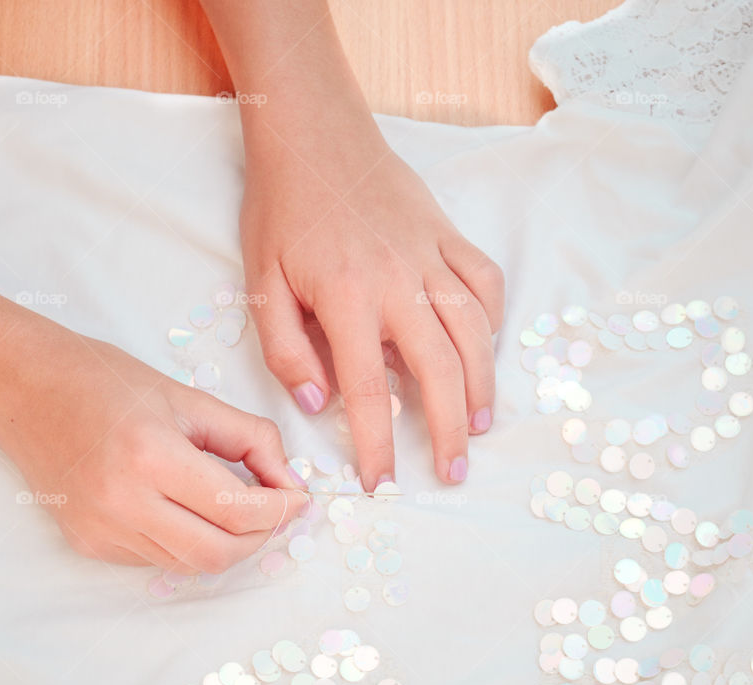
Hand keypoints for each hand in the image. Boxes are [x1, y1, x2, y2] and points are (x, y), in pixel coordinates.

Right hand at [0, 321, 305, 572]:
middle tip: (271, 510)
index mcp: (150, 455)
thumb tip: (288, 482)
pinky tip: (179, 508)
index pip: (236, 509)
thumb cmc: (104, 380)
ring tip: (229, 506)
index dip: (280, 510)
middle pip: (218, 554)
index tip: (297, 496)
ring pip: (189, 565)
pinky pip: (156, 559)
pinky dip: (183, 541)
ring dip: (223, 542)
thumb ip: (250, 439)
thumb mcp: (187, 397)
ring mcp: (101, 530)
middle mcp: (122, 502)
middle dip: (258, 537)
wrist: (21, 387)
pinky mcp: (88, 545)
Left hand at [240, 108, 504, 490]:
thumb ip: (283, 349)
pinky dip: (491, 321)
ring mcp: (431, 256)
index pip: (369, 391)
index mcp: (348, 299)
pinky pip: (485, 283)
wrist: (314, 132)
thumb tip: (316, 403)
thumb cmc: (282, 210)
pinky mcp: (448, 235)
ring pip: (474, 332)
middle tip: (453, 472)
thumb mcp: (260, 282)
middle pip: (439, 371)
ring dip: (482, 386)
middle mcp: (399, 282)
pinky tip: (483, 351)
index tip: (381, 483)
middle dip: (449, 431)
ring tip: (480, 426)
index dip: (377, 445)